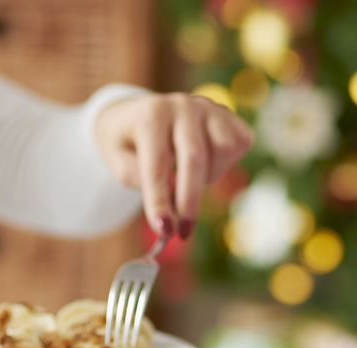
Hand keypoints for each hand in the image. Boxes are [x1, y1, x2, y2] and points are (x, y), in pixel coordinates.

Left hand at [94, 93, 252, 238]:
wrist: (141, 113)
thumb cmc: (128, 143)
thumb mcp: (117, 161)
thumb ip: (138, 179)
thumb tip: (169, 201)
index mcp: (150, 115)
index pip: (157, 164)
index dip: (161, 202)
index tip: (165, 231)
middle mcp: (181, 105)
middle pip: (194, 157)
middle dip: (190, 201)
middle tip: (183, 232)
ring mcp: (207, 106)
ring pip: (222, 150)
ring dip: (208, 176)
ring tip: (187, 176)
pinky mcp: (227, 113)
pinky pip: (238, 145)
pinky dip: (224, 164)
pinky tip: (205, 162)